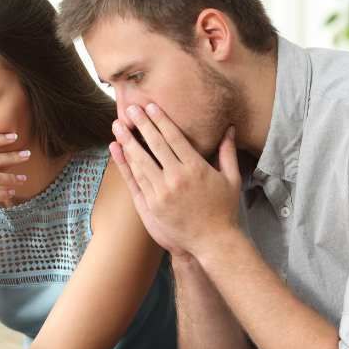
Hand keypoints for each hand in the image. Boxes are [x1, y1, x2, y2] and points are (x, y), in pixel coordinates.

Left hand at [110, 103, 241, 257]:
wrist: (213, 241)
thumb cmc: (224, 209)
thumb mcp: (232, 179)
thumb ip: (227, 152)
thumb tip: (229, 128)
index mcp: (196, 168)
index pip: (173, 138)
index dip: (160, 121)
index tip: (150, 107)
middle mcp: (176, 178)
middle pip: (154, 145)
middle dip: (141, 125)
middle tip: (130, 109)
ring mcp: (161, 192)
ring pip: (140, 161)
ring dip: (127, 141)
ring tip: (118, 126)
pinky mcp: (151, 205)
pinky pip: (135, 179)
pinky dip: (125, 163)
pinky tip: (117, 150)